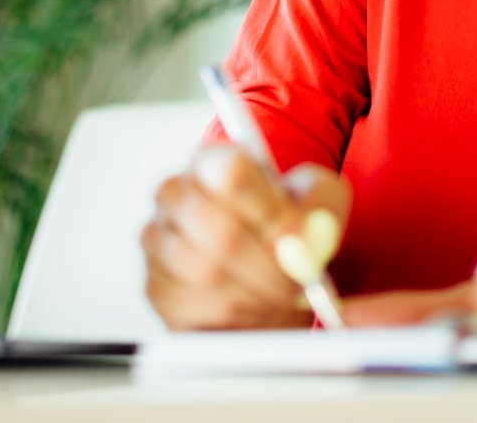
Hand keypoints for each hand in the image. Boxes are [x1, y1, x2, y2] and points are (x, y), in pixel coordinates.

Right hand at [142, 143, 349, 329]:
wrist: (268, 270)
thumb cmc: (288, 229)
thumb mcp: (319, 202)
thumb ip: (321, 208)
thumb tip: (305, 241)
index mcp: (213, 160)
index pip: (233, 174)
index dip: (271, 214)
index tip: (300, 241)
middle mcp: (175, 193)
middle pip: (219, 230)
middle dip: (269, 266)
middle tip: (299, 282)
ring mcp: (157, 239)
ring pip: (205, 271)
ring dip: (255, 293)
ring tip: (281, 296)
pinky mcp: (155, 285)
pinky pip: (192, 305)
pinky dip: (232, 316)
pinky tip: (255, 309)